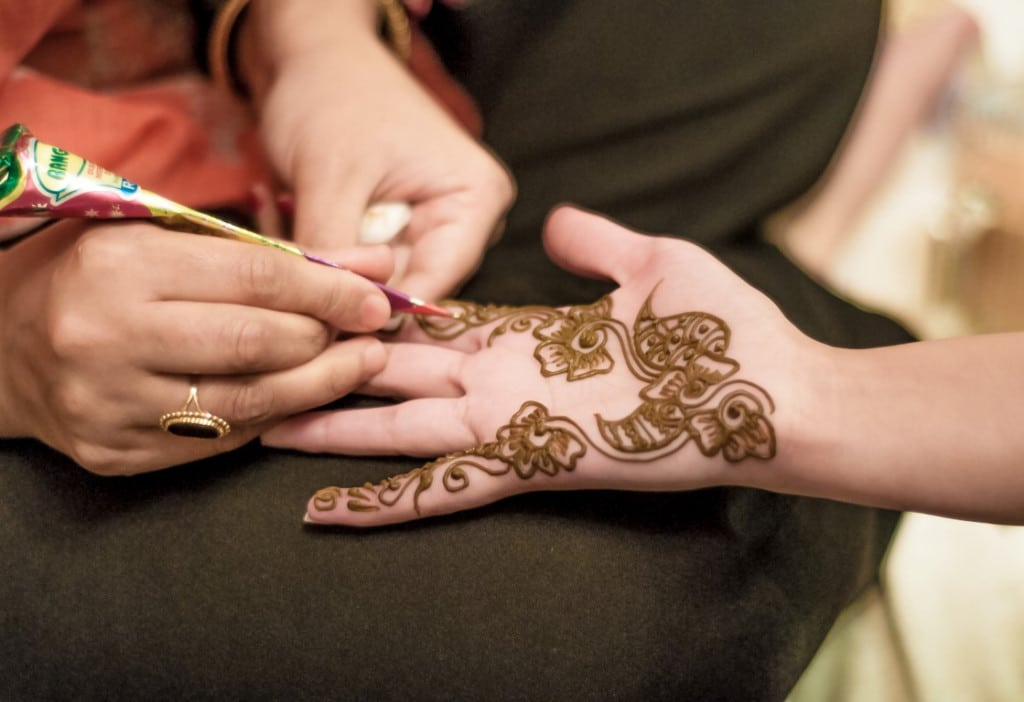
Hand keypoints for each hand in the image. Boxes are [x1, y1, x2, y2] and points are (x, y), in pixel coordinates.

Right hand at [0, 220, 391, 474]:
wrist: (2, 343)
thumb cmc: (98, 274)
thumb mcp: (170, 238)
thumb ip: (274, 252)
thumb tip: (378, 264)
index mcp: (119, 265)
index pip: (256, 279)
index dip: (330, 292)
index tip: (377, 299)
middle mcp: (106, 337)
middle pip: (257, 345)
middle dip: (329, 340)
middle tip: (370, 334)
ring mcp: (106, 404)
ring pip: (246, 404)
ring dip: (319, 387)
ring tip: (358, 366)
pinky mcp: (112, 453)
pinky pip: (218, 442)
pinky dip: (270, 417)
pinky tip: (299, 397)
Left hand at [245, 1, 514, 302]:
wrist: (311, 56)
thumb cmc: (332, 95)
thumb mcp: (330, 174)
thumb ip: (333, 250)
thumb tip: (324, 321)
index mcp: (475, 199)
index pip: (436, 281)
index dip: (380, 308)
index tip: (325, 322)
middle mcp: (463, 220)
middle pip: (408, 286)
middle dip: (348, 286)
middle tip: (291, 278)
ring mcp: (429, 226)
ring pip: (377, 280)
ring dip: (329, 269)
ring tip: (287, 233)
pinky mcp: (395, 230)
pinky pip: (359, 265)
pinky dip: (323, 255)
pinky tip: (289, 222)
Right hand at [264, 207, 818, 526]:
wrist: (779, 393)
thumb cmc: (728, 332)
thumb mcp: (654, 264)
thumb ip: (595, 243)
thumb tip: (554, 222)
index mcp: (532, 340)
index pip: (442, 332)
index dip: (388, 321)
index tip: (331, 306)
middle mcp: (512, 384)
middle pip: (405, 380)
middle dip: (341, 373)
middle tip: (271, 366)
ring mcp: (518, 423)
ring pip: (405, 431)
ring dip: (338, 432)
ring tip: (269, 425)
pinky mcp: (535, 459)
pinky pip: (446, 485)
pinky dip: (386, 501)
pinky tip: (327, 511)